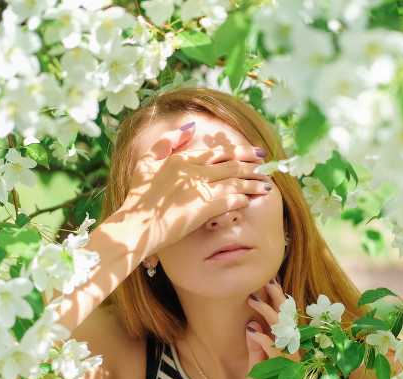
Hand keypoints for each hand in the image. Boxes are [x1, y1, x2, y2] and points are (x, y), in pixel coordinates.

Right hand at [118, 122, 271, 254]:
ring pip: (234, 182)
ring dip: (253, 183)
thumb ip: (167, 142)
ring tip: (267, 186)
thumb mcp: (146, 163)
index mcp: (181, 159)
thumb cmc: (138, 198)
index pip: (218, 152)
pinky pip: (229, 200)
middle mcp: (192, 171)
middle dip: (253, 165)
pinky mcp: (202, 209)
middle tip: (269, 166)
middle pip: (231, 165)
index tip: (256, 152)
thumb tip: (191, 126)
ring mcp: (198, 190)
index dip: (241, 151)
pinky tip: (248, 201)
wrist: (134, 227)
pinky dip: (241, 199)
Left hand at [243, 275, 301, 378]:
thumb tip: (252, 325)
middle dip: (277, 298)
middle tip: (266, 278)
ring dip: (267, 314)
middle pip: (288, 322)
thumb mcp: (257, 370)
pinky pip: (275, 353)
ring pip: (284, 333)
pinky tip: (251, 329)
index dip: (278, 301)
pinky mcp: (282, 378)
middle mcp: (294, 357)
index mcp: (287, 353)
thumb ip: (257, 349)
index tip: (268, 280)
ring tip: (252, 298)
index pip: (285, 322)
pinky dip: (263, 339)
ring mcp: (290, 367)